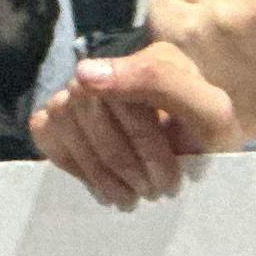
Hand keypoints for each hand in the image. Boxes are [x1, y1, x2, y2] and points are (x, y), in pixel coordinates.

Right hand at [32, 38, 239, 207]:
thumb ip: (162, 83)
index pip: (132, 84)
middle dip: (127, 162)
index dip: (145, 137)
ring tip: (131, 196)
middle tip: (155, 192)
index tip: (164, 182)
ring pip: (65, 122)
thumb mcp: (209, 114)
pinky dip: (72, 164)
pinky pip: (45, 133)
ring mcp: (73, 92)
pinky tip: (102, 183)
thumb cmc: (202, 137)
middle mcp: (103, 69)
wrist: (189, 157)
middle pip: (93, 108)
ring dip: (100, 170)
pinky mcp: (53, 116)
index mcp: (151, 60)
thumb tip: (83, 71)